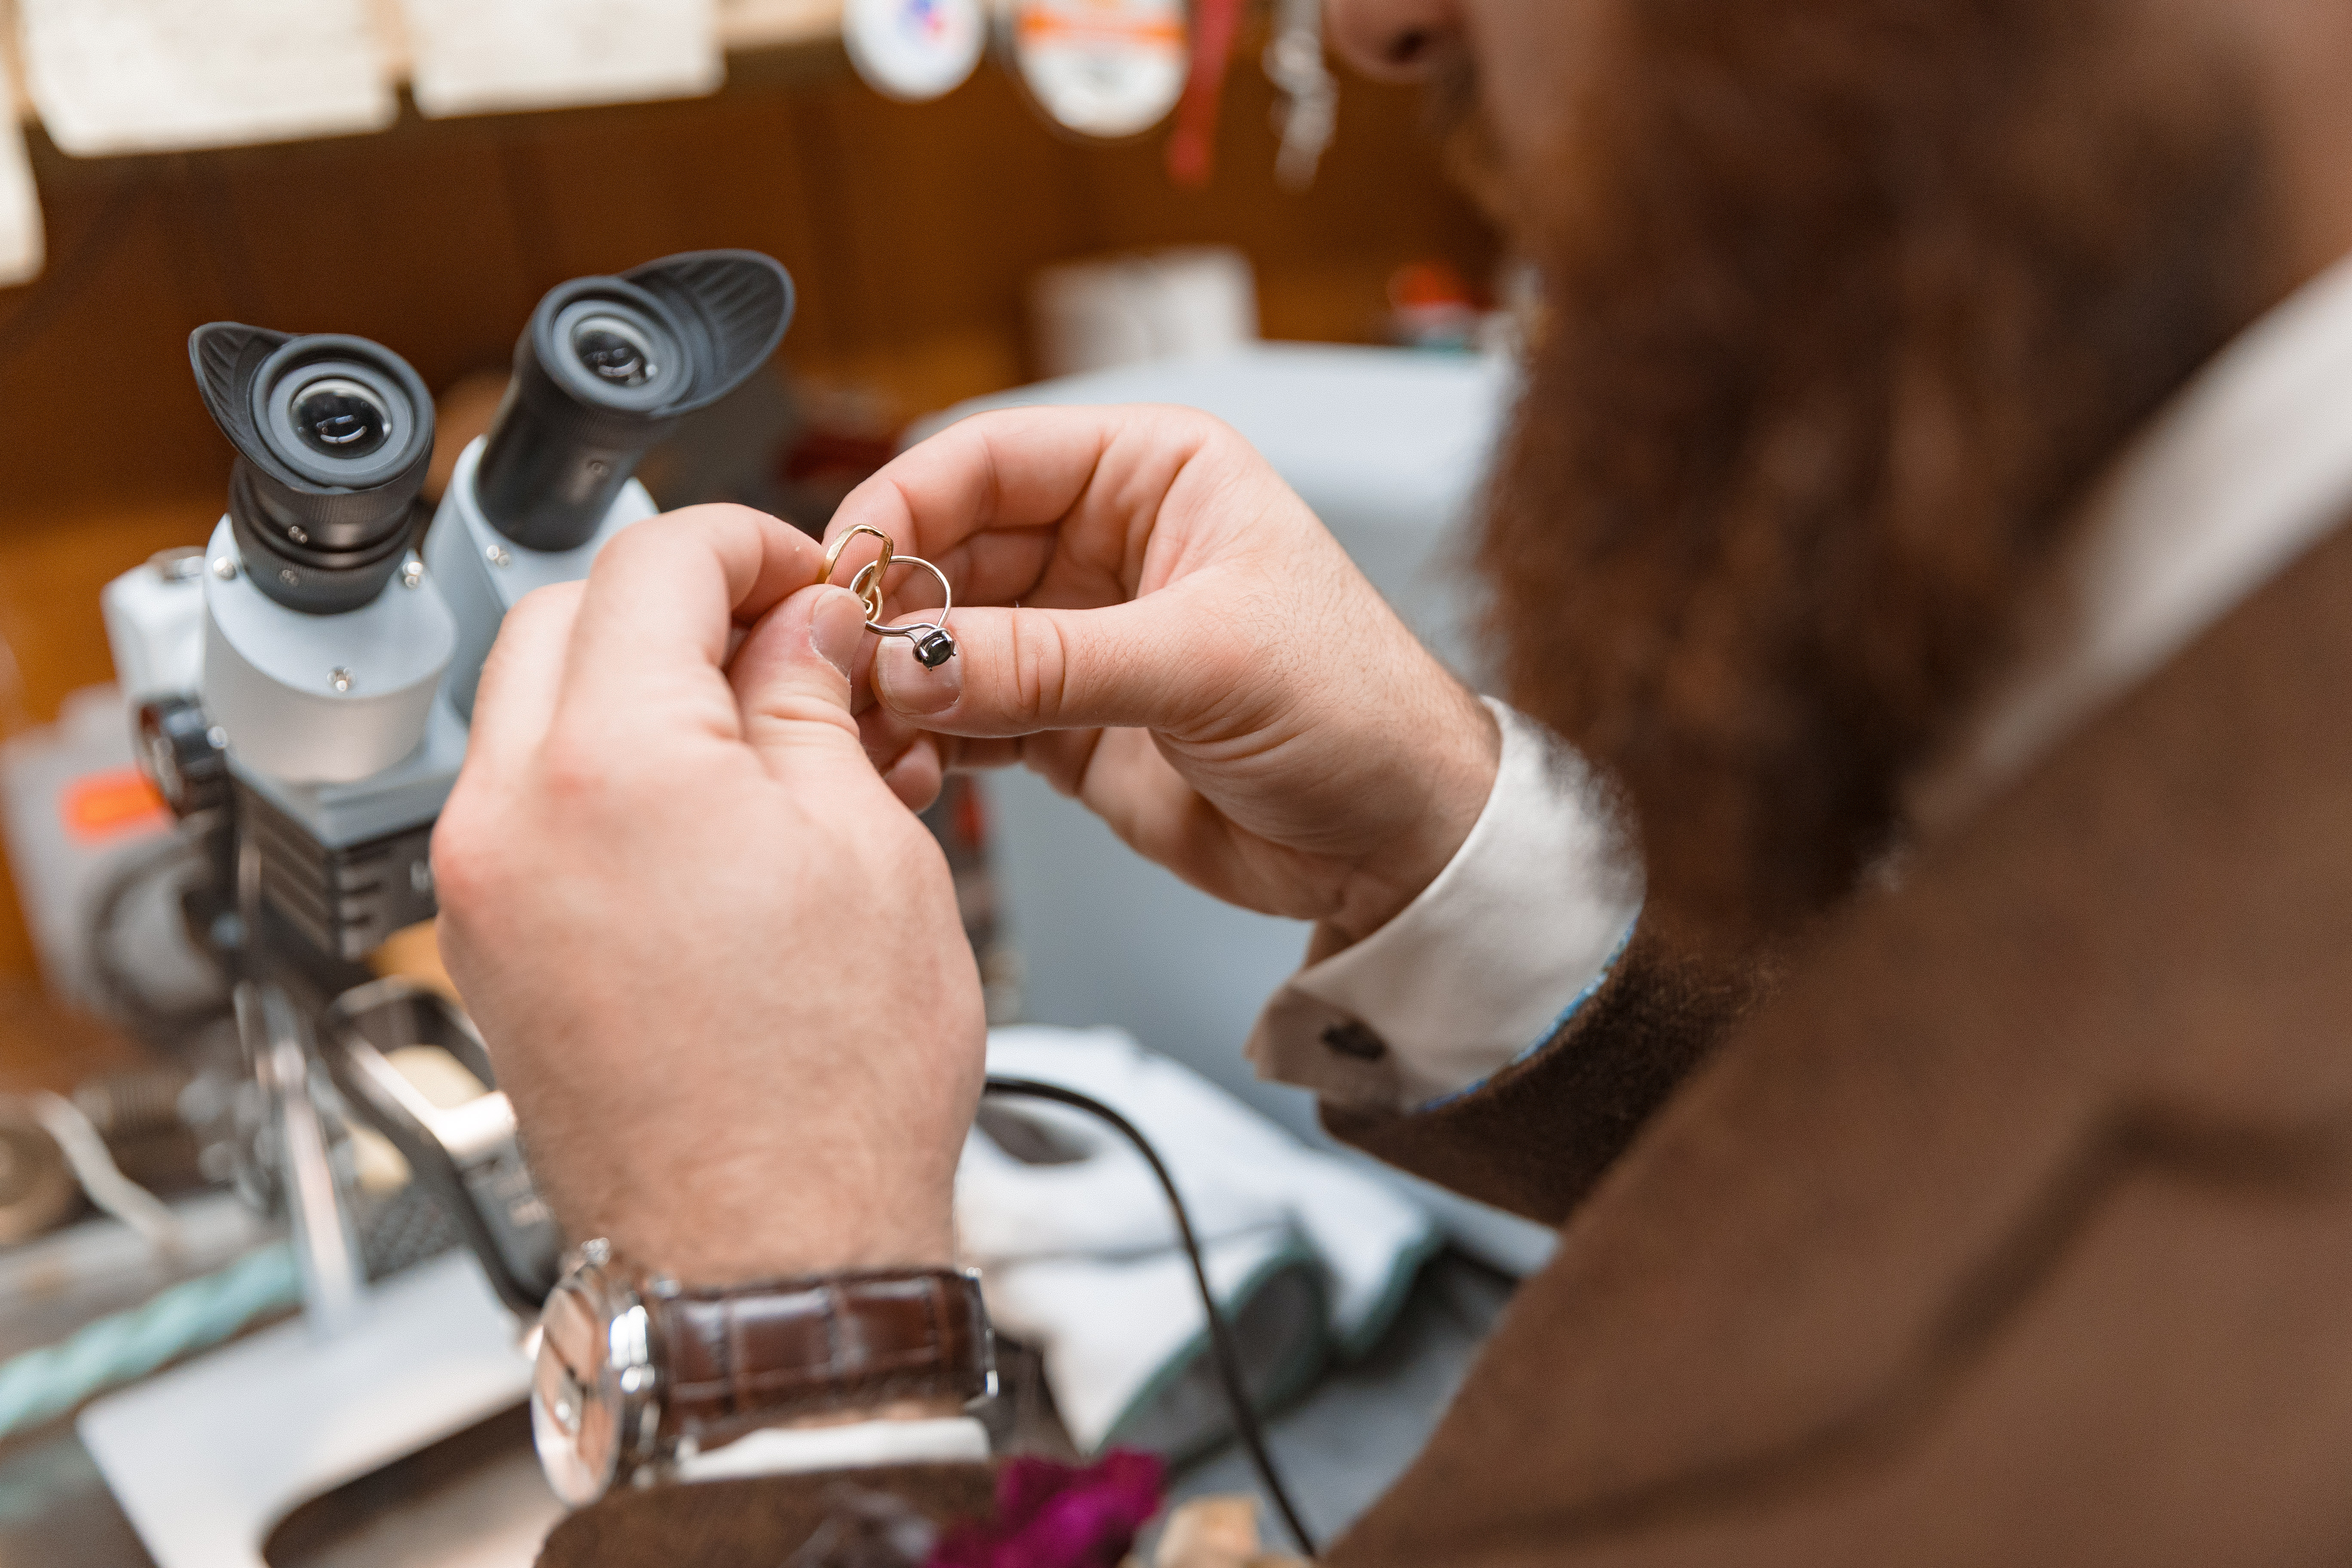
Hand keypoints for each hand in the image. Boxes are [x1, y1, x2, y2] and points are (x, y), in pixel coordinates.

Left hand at [433, 505, 985, 1285]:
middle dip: (682, 605)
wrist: (767, 1259)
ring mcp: (483, 889)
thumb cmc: (832, 1090)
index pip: (655, 561)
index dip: (752, 542)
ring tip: (765, 745)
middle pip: (569, 616)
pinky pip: (533, 804)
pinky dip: (611, 775)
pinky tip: (714, 820)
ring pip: (538, 709)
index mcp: (612, 765)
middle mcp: (510, 816)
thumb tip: (803, 626)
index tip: (811, 574)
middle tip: (791, 646)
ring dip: (642, 689)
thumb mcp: (868, 846)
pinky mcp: (489, 949)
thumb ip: (814, 703)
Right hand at [840, 406, 1499, 949]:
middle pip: (949, 547)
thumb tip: (919, 664)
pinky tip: (908, 763)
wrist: (1400, 841)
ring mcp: (1079, 634)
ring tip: (867, 722)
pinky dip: (929, 739)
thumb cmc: (1358, 712)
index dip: (905, 505)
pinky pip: (966, 715)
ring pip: (946, 636)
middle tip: (843, 662)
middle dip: (893, 607)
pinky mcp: (1064, 722)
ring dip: (900, 679)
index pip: (989, 458)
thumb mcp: (1205, 665)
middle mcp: (1105, 540)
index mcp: (1152, 472)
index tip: (847, 569)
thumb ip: (1051, 663)